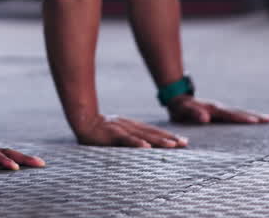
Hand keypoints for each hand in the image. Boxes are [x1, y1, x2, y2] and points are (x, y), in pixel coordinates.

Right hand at [73, 113, 188, 147]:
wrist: (83, 121)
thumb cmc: (101, 131)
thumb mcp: (120, 132)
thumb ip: (132, 138)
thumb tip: (146, 146)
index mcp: (134, 126)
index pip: (155, 131)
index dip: (169, 136)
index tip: (183, 141)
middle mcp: (131, 126)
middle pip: (153, 133)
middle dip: (170, 138)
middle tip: (185, 143)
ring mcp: (122, 129)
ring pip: (143, 136)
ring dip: (158, 140)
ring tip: (172, 145)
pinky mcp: (112, 134)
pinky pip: (126, 139)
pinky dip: (136, 143)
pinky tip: (146, 147)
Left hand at [167, 95, 268, 124]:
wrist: (178, 100)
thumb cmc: (180, 108)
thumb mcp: (183, 111)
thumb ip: (193, 113)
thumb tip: (205, 118)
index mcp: (212, 109)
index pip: (229, 115)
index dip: (241, 118)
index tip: (255, 121)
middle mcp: (219, 108)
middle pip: (239, 112)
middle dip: (254, 116)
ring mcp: (221, 109)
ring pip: (240, 112)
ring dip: (253, 115)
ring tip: (268, 119)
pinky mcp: (221, 112)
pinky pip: (236, 114)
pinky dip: (247, 116)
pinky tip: (256, 120)